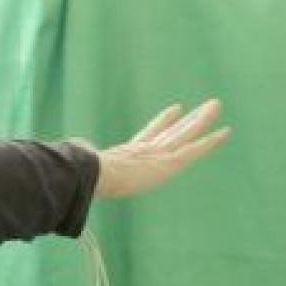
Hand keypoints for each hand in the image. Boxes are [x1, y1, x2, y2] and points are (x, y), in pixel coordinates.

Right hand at [73, 99, 230, 198]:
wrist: (90, 176)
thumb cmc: (82, 180)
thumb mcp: (82, 176)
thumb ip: (79, 166)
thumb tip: (60, 165)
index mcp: (126, 156)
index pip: (149, 136)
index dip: (163, 122)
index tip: (176, 110)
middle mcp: (146, 151)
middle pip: (172, 131)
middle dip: (188, 119)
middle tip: (205, 106)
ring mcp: (157, 154)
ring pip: (185, 134)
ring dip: (201, 120)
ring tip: (216, 105)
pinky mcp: (168, 162)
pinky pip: (193, 150)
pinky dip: (210, 142)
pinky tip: (225, 132)